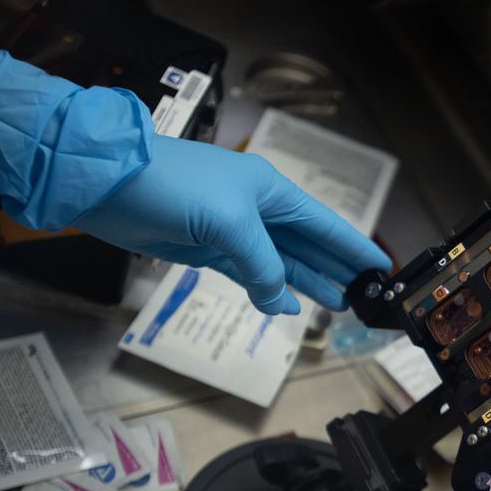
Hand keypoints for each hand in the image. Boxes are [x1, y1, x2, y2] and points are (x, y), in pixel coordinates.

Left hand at [76, 136, 390, 313]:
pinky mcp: (207, 248)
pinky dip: (268, 290)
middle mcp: (258, 208)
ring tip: (338, 304)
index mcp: (271, 191)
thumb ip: (263, 265)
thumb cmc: (174, 186)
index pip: (325, 223)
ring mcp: (232, 230)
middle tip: (364, 294)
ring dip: (307, 282)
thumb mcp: (230, 224)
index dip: (353, 245)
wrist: (109, 183)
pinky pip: (250, 273)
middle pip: (308, 243)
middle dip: (335, 268)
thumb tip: (278, 299)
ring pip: (281, 261)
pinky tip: (285, 306)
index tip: (381, 265)